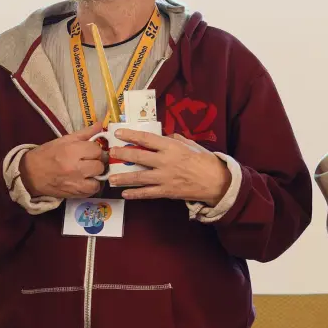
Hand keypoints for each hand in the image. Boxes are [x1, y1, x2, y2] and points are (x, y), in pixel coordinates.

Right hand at [20, 124, 106, 198]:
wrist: (30, 174)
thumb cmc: (46, 155)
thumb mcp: (63, 140)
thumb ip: (84, 133)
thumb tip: (100, 125)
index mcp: (71, 151)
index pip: (96, 149)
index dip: (94, 149)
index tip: (89, 151)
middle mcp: (75, 168)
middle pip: (100, 165)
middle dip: (96, 162)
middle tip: (89, 161)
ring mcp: (75, 183)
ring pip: (98, 179)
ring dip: (95, 175)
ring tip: (88, 172)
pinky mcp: (74, 194)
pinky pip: (92, 191)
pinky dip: (91, 186)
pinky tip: (84, 181)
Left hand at [107, 131, 229, 203]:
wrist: (216, 181)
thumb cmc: (204, 160)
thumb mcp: (190, 144)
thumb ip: (174, 139)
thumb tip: (162, 137)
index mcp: (171, 147)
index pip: (146, 139)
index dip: (131, 135)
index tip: (118, 132)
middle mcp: (165, 161)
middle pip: (139, 157)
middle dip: (122, 154)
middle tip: (110, 153)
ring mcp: (165, 178)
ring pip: (139, 177)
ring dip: (123, 177)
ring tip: (111, 177)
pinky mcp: (167, 191)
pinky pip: (148, 193)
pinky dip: (136, 194)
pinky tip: (125, 194)